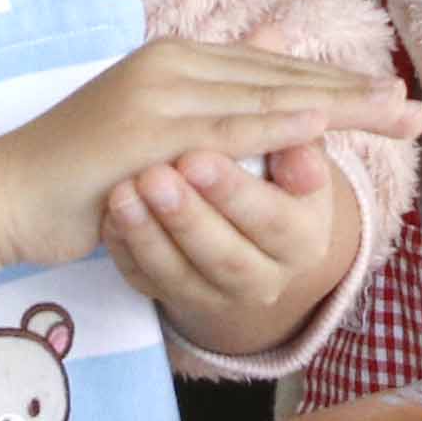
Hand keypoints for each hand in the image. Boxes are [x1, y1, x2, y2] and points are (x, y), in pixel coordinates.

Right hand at [0, 41, 421, 280]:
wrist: (8, 193)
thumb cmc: (79, 171)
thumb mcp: (153, 128)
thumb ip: (210, 96)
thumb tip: (267, 47)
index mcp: (178, 60)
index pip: (272, 71)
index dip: (335, 83)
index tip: (391, 99)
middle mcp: (173, 64)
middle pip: (282, 77)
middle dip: (354, 94)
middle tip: (416, 111)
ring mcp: (159, 92)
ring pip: (266, 98)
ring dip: (337, 106)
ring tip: (394, 117)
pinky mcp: (147, 131)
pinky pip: (226, 130)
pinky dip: (278, 125)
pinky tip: (324, 125)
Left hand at [96, 136, 370, 356]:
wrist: (243, 226)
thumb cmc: (270, 174)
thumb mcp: (293, 161)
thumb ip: (300, 142)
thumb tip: (312, 121)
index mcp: (305, 240)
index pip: (274, 220)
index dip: (235, 191)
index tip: (196, 154)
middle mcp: (266, 279)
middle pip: (228, 257)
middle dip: (188, 217)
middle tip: (153, 174)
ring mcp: (216, 295)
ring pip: (180, 276)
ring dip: (149, 234)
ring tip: (122, 190)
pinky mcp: (173, 298)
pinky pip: (146, 282)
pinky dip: (126, 248)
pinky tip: (109, 213)